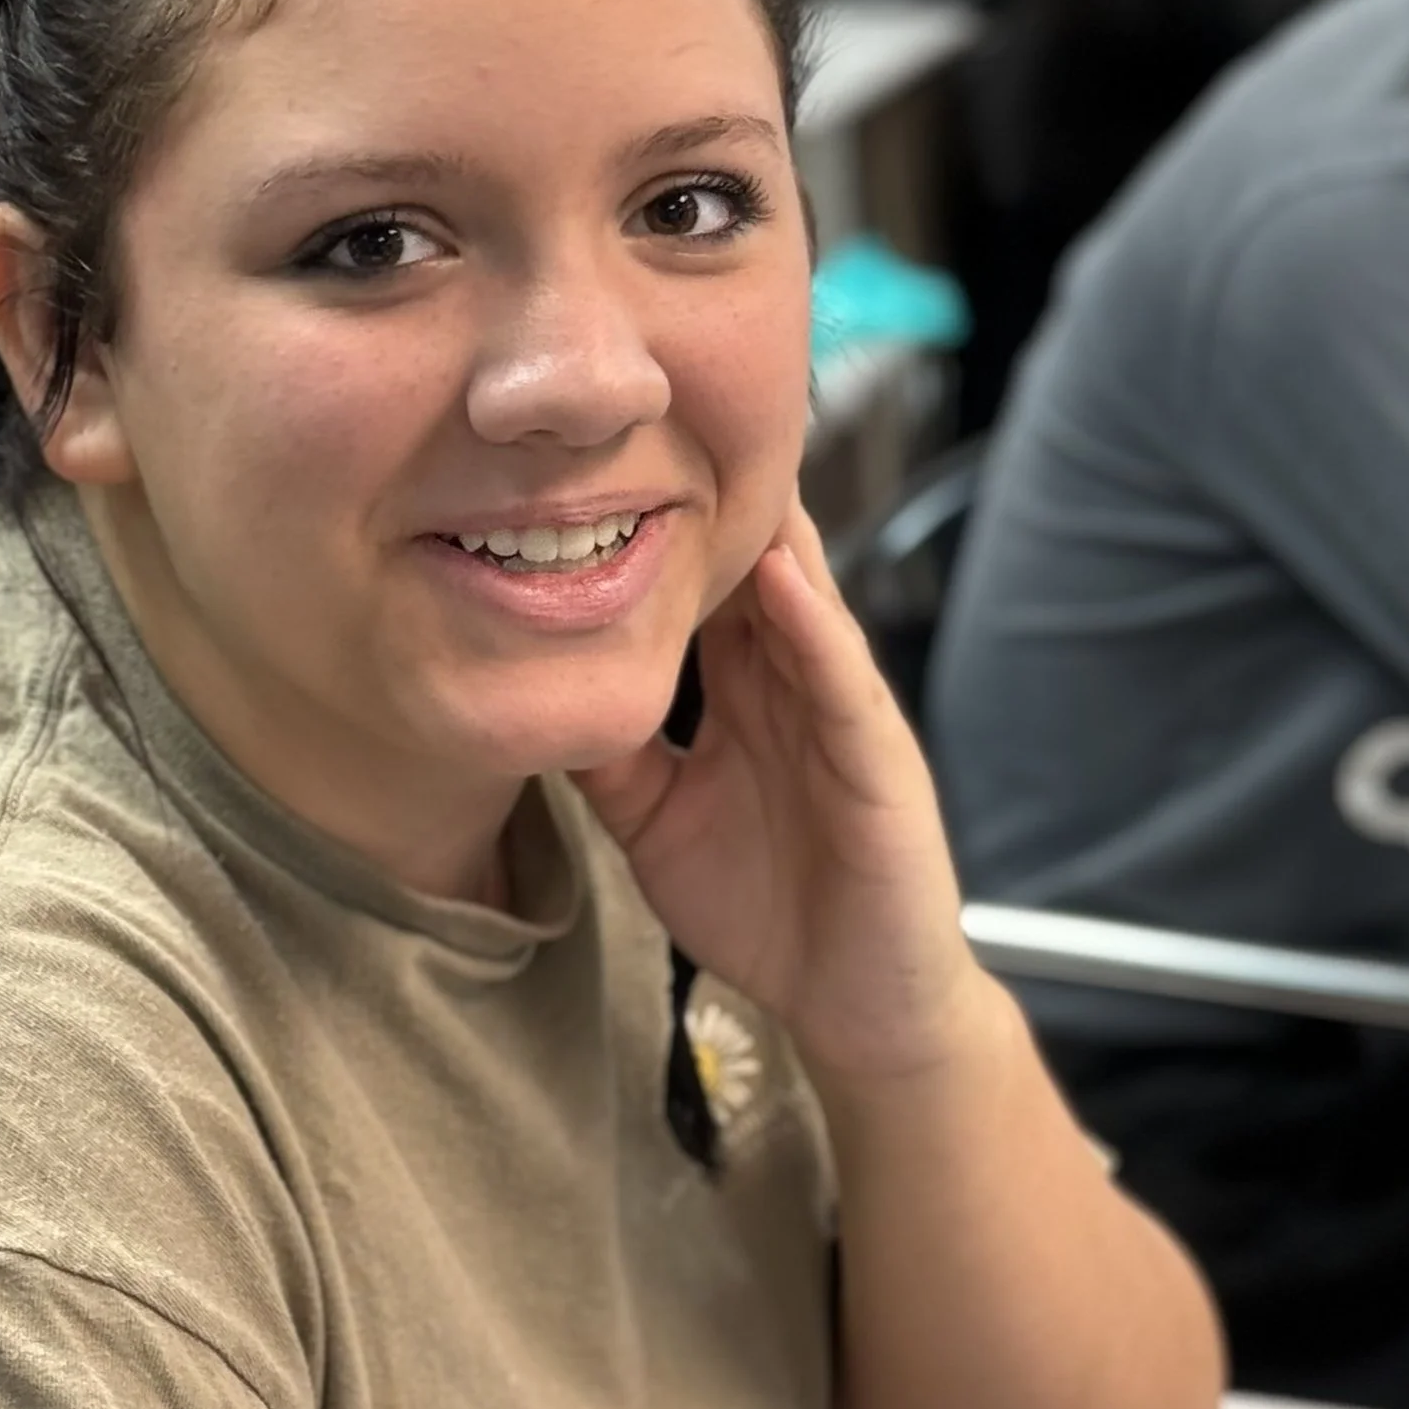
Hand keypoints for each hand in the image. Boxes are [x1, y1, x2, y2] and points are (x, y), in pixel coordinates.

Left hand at [572, 499, 980, 1082]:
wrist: (856, 1004)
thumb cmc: (766, 909)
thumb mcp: (656, 824)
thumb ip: (609, 757)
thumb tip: (530, 697)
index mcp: (747, 694)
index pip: (700, 588)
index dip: (653, 522)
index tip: (593, 454)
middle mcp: (793, 685)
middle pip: (749, 567)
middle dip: (709, 490)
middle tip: (654, 404)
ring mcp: (840, 713)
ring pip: (799, 597)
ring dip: (766, 525)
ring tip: (720, 444)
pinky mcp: (878, 758)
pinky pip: (840, 676)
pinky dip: (812, 622)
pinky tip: (781, 573)